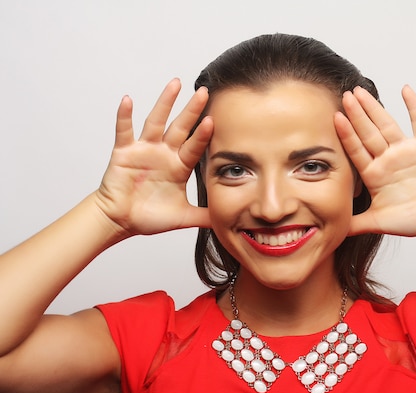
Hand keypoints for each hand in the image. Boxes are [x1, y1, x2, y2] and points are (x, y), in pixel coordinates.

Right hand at [94, 79, 213, 236]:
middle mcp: (164, 153)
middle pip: (181, 127)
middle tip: (205, 91)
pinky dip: (125, 116)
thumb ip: (205, 216)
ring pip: (156, 121)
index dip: (203, 135)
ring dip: (165, 102)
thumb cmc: (149, 218)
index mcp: (179, 166)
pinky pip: (125, 131)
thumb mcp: (183, 217)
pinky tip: (128, 99)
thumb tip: (229, 220)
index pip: (195, 146)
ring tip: (175, 83)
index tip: (215, 120)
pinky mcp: (125, 152)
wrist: (121, 221)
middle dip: (192, 109)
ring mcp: (145, 150)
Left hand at [335, 85, 415, 237]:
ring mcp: (405, 150)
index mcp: (374, 174)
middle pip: (367, 132)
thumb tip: (331, 232)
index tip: (334, 118)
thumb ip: (354, 224)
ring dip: (374, 108)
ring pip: (386, 124)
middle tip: (344, 95)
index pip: (356, 150)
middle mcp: (387, 158)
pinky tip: (405, 89)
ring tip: (361, 91)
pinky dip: (413, 106)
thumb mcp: (377, 222)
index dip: (346, 134)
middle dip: (356, 114)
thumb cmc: (413, 219)